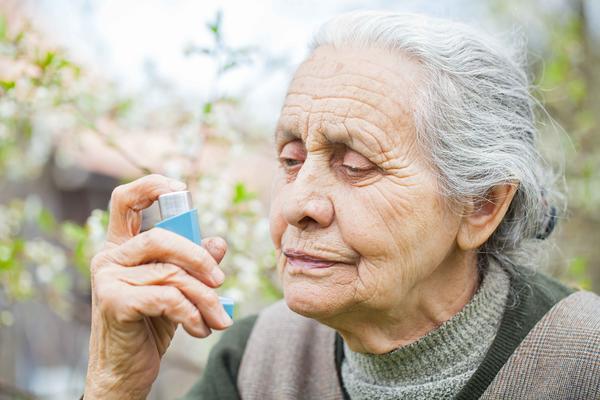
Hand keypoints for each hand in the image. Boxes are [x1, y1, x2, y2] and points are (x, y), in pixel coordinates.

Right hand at [83, 174, 231, 399]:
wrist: (125, 371)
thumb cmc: (151, 324)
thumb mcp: (176, 289)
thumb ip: (193, 263)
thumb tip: (218, 242)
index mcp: (122, 247)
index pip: (126, 200)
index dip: (151, 185)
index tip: (181, 188)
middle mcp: (109, 257)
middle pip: (162, 237)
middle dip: (200, 259)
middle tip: (220, 282)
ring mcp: (107, 279)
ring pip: (172, 273)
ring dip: (205, 298)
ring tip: (218, 318)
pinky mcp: (113, 302)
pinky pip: (167, 297)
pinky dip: (192, 313)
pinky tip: (200, 329)